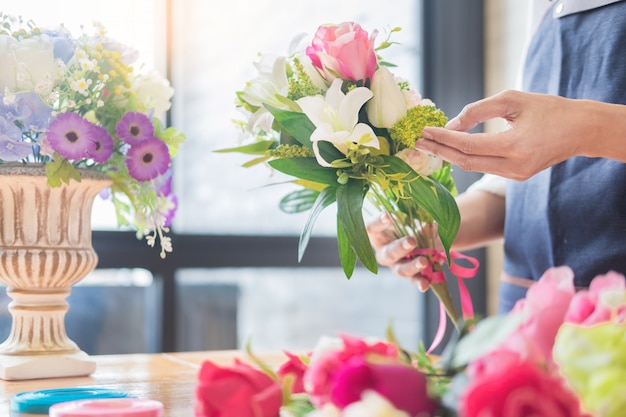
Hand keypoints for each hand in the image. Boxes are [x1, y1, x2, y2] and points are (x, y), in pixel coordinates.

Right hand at [366, 212, 437, 291]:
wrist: (424, 237)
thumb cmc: (409, 222)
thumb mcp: (411, 217)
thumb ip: (417, 217)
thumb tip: (428, 224)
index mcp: (379, 233)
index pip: (371, 228)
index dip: (377, 223)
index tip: (387, 216)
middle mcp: (384, 251)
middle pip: (387, 253)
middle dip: (399, 248)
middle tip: (412, 241)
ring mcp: (396, 265)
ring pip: (400, 269)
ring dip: (412, 266)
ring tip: (424, 262)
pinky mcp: (410, 275)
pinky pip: (413, 280)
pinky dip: (419, 282)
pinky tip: (425, 285)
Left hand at [416, 90, 586, 180]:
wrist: (581, 130)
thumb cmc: (547, 108)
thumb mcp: (512, 100)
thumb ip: (479, 110)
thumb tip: (451, 124)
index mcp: (514, 146)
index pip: (468, 145)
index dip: (443, 138)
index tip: (423, 131)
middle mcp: (513, 166)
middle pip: (465, 161)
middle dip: (439, 150)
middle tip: (417, 141)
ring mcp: (515, 175)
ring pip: (473, 167)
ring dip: (449, 155)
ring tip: (428, 143)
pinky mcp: (517, 177)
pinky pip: (484, 167)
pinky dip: (466, 158)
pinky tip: (450, 149)